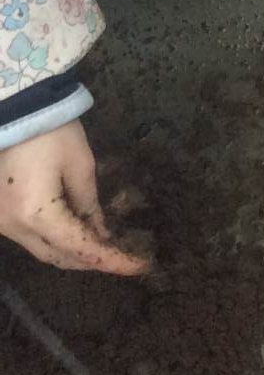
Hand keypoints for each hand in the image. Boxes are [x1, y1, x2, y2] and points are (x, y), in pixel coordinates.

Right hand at [0, 120, 148, 274]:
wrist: (16, 109)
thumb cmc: (52, 132)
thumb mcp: (81, 165)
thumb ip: (90, 205)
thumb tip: (100, 233)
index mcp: (36, 215)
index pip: (80, 249)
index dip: (112, 259)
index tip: (139, 265)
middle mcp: (13, 228)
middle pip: (57, 258)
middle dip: (93, 260)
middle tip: (126, 255)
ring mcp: (1, 224)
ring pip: (42, 251)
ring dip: (74, 252)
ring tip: (108, 247)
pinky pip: (30, 237)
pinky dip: (56, 239)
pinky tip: (80, 233)